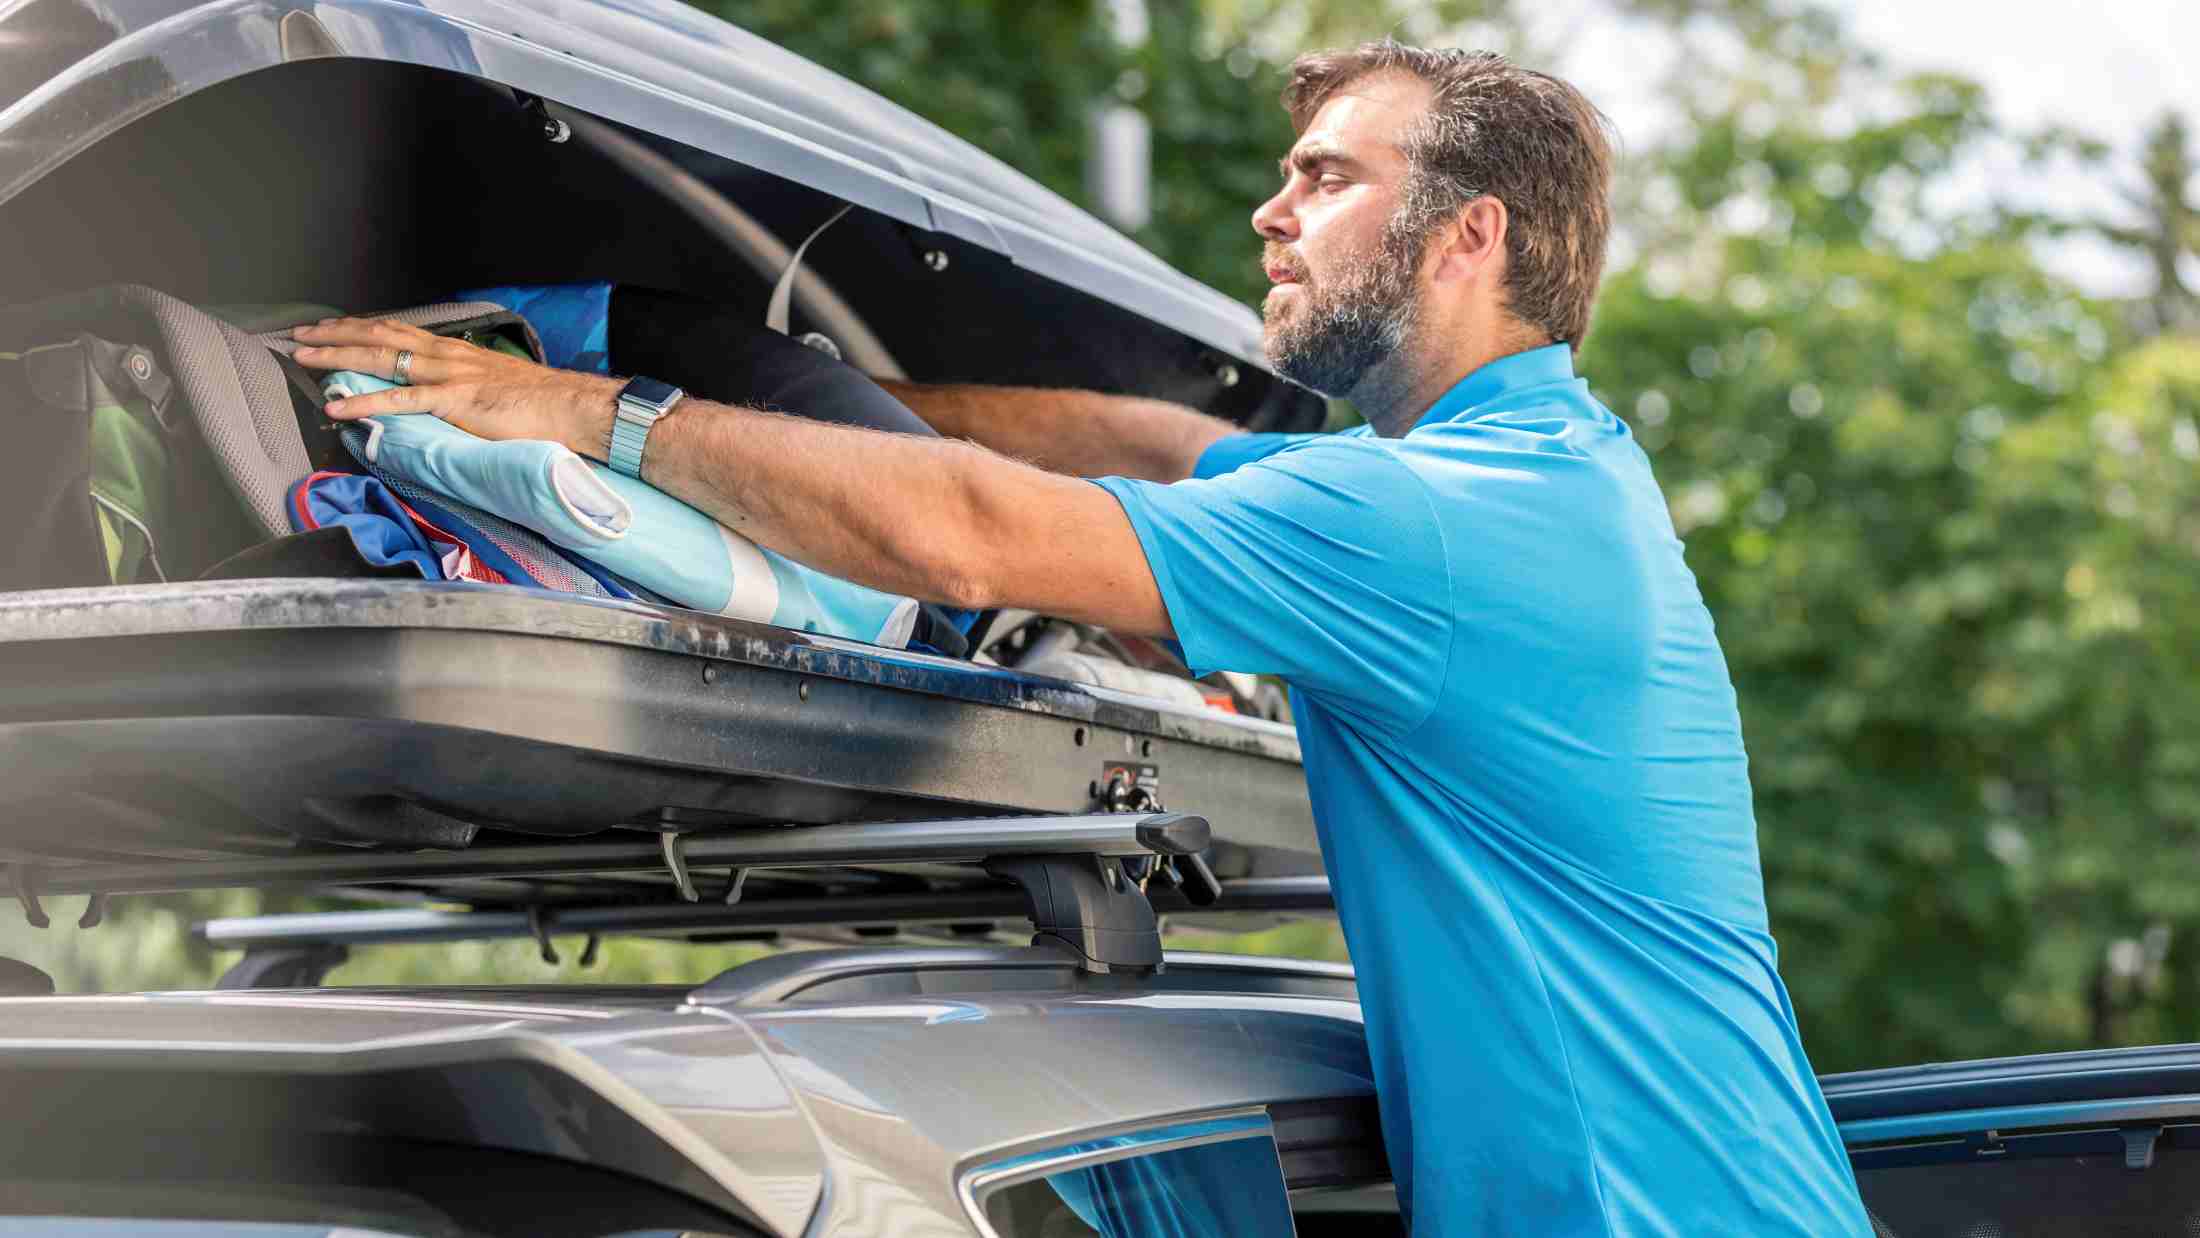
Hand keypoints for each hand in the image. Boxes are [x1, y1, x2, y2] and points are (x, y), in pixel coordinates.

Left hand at [292, 316, 624, 460]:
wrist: (572, 406)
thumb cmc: (540, 402)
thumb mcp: (493, 386)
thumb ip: (462, 386)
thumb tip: (442, 396)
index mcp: (454, 352)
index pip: (396, 331)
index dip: (358, 328)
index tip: (329, 328)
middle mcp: (446, 355)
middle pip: (379, 337)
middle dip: (335, 335)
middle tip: (299, 336)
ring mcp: (448, 376)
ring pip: (382, 359)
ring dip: (338, 358)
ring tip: (304, 359)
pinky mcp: (455, 401)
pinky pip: (400, 400)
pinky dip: (365, 403)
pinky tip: (337, 407)